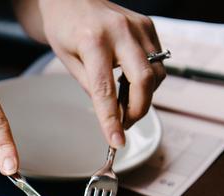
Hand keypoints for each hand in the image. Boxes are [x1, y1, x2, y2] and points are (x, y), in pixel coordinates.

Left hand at [38, 0, 165, 146]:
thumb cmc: (65, 29)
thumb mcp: (68, 62)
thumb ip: (91, 88)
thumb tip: (113, 115)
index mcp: (92, 41)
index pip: (105, 90)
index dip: (111, 120)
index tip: (117, 141)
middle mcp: (120, 31)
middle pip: (144, 80)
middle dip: (138, 110)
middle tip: (124, 124)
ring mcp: (138, 26)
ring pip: (156, 73)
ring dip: (143, 96)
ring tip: (123, 101)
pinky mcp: (148, 25)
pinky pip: (157, 61)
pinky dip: (147, 79)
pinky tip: (129, 81)